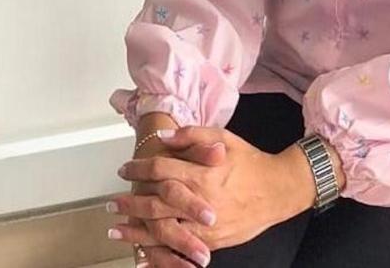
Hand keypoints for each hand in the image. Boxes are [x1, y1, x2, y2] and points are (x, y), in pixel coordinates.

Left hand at [111, 127, 303, 260]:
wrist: (278, 190)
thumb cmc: (250, 162)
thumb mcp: (225, 138)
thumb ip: (193, 135)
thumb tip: (164, 137)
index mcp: (202, 173)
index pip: (161, 170)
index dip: (139, 167)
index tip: (125, 168)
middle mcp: (200, 201)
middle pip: (156, 203)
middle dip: (130, 203)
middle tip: (111, 203)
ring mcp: (205, 225)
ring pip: (163, 230)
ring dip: (136, 231)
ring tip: (116, 230)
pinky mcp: (212, 241)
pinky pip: (179, 250)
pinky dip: (158, 253)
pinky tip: (142, 254)